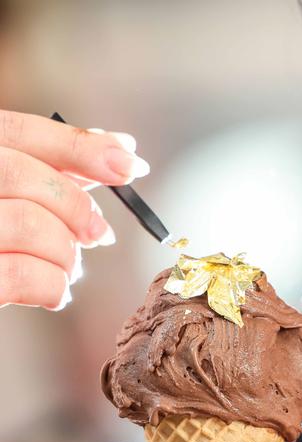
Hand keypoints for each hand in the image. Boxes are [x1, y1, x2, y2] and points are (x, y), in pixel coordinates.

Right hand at [0, 110, 149, 310]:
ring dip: (66, 251)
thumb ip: (52, 172)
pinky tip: (56, 292)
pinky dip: (52, 285)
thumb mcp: (9, 200)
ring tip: (69, 267)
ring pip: (25, 223)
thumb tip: (121, 150)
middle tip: (100, 233)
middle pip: (21, 174)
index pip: (19, 131)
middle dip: (76, 206)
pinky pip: (18, 275)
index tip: (131, 164)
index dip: (81, 147)